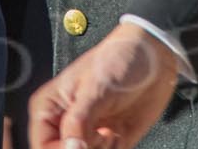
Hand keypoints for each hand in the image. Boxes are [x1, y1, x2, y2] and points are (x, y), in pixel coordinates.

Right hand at [28, 24, 180, 148]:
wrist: (154, 58)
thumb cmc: (119, 58)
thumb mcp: (94, 89)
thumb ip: (78, 122)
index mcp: (49, 108)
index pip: (42, 146)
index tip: (81, 145)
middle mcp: (66, 125)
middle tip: (100, 135)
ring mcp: (88, 135)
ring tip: (109, 131)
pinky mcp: (109, 143)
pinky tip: (118, 133)